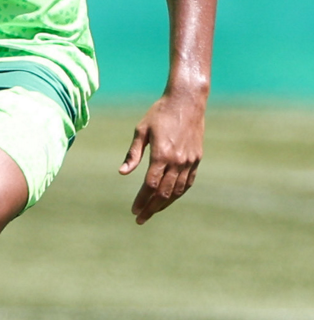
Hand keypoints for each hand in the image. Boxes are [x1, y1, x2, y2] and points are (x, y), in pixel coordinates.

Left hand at [118, 91, 205, 224]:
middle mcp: (177, 161)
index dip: (141, 200)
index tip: (134, 210)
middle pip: (163, 193)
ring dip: (164, 204)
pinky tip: (170, 199)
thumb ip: (133, 154)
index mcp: (161, 154)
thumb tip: (122, 173)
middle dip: (151, 208)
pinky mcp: (196, 159)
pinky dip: (178, 193)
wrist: (187, 101)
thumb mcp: (141, 130)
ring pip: (177, 191)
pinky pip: (188, 183)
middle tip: (140, 218)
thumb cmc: (160, 113)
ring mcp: (189, 161)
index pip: (150, 185)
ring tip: (153, 211)